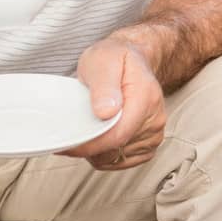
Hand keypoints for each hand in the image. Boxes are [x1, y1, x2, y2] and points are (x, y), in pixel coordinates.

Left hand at [63, 35, 165, 169]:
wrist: (132, 60)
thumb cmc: (114, 59)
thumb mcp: (102, 61)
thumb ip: (104, 85)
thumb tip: (106, 112)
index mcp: (146, 98)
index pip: (117, 136)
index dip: (89, 145)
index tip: (66, 144)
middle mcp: (155, 119)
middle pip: (115, 150)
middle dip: (90, 146)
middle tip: (73, 129)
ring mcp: (154, 134)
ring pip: (116, 158)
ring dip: (97, 151)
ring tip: (88, 129)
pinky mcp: (149, 144)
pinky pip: (123, 161)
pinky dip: (106, 155)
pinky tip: (100, 137)